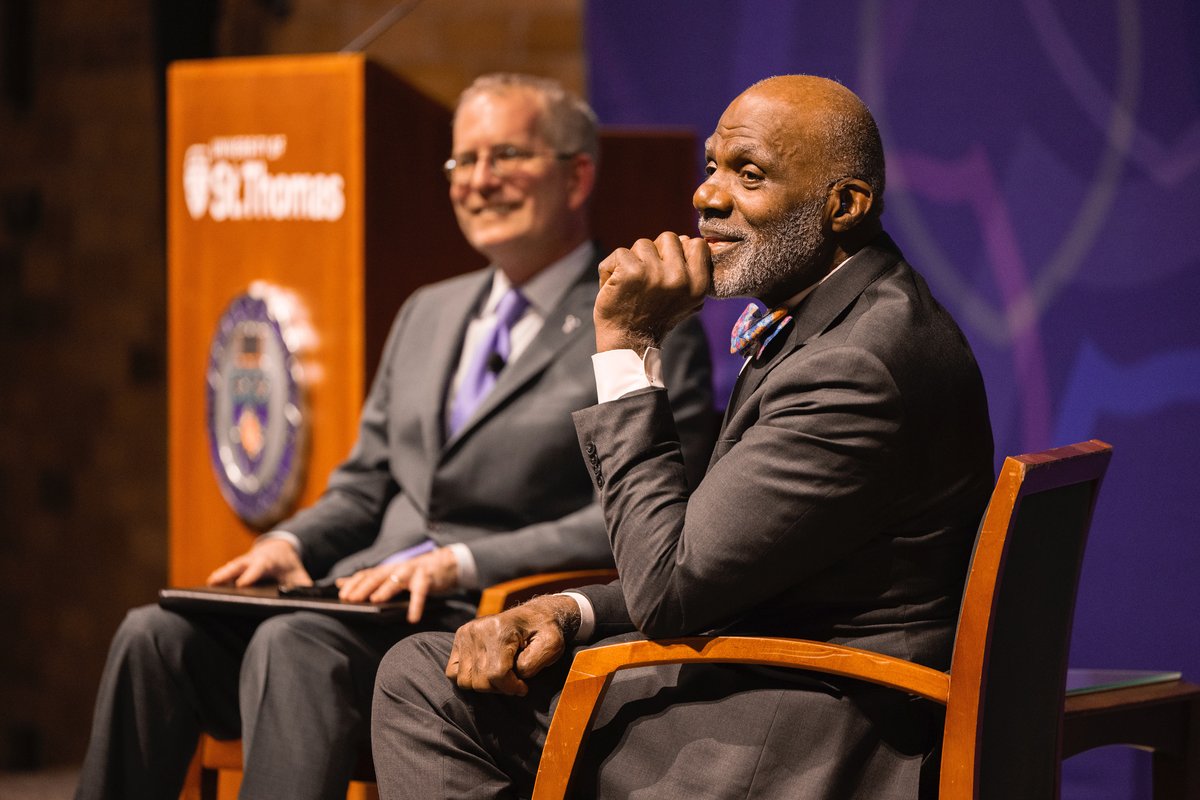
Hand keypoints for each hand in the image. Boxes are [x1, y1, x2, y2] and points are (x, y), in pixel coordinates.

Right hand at [206, 538, 311, 587]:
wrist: (282, 550)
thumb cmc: (290, 568)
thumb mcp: (300, 576)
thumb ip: (304, 587)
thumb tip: (311, 602)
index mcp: (270, 560)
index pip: (261, 566)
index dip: (251, 574)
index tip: (242, 584)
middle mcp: (254, 560)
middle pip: (239, 565)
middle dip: (227, 573)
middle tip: (213, 582)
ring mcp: (243, 563)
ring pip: (229, 568)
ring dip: (218, 576)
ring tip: (204, 590)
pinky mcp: (237, 568)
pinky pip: (226, 573)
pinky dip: (217, 580)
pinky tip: (204, 592)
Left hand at [336, 547, 458, 622]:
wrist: (445, 564)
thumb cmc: (414, 573)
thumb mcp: (390, 574)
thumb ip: (367, 579)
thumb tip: (340, 583)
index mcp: (387, 570)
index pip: (366, 574)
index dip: (353, 584)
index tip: (342, 595)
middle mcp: (396, 569)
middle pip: (377, 577)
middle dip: (363, 588)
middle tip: (352, 599)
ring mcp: (412, 572)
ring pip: (396, 580)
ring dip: (385, 590)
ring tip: (375, 601)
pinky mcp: (427, 579)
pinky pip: (420, 593)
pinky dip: (416, 606)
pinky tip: (412, 618)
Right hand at [445, 595, 578, 695]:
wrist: (533, 614)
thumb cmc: (545, 631)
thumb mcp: (551, 644)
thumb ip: (535, 662)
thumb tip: (515, 674)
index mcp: (500, 629)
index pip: (497, 674)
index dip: (511, 687)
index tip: (523, 687)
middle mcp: (477, 629)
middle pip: (480, 681)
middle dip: (500, 688)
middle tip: (514, 681)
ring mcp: (465, 633)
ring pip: (466, 681)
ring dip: (485, 685)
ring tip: (502, 676)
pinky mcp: (459, 638)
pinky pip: (453, 672)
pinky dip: (469, 678)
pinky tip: (486, 672)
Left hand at [595, 232, 710, 353]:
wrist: (628, 341)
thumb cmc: (654, 318)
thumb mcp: (686, 300)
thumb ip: (692, 272)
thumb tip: (688, 240)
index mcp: (698, 285)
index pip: (696, 244)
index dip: (678, 251)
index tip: (666, 269)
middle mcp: (680, 278)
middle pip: (668, 238)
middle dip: (655, 253)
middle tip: (647, 280)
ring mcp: (655, 273)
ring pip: (643, 244)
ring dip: (634, 261)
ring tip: (632, 285)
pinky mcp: (631, 271)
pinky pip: (620, 253)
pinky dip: (611, 268)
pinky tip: (615, 286)